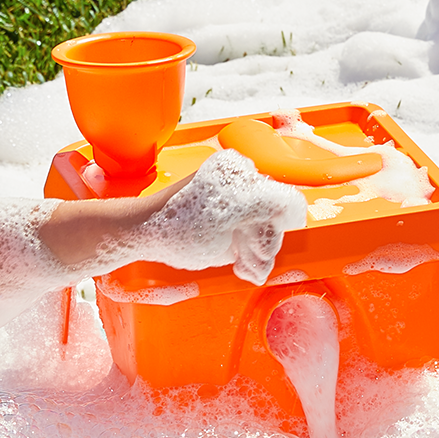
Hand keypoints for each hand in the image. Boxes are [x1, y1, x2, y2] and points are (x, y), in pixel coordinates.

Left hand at [129, 149, 307, 283]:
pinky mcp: (230, 226)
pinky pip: (252, 242)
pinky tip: (237, 264)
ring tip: (238, 263)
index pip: (286, 204)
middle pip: (276, 222)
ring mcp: (236, 208)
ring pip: (265, 235)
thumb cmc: (177, 223)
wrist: (143, 233)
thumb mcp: (228, 215)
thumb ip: (267, 207)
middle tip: (243, 257)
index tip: (262, 248)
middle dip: (264, 246)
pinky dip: (248, 256)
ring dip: (256, 255)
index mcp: (243, 173)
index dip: (278, 230)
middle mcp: (243, 185)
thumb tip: (295, 208)